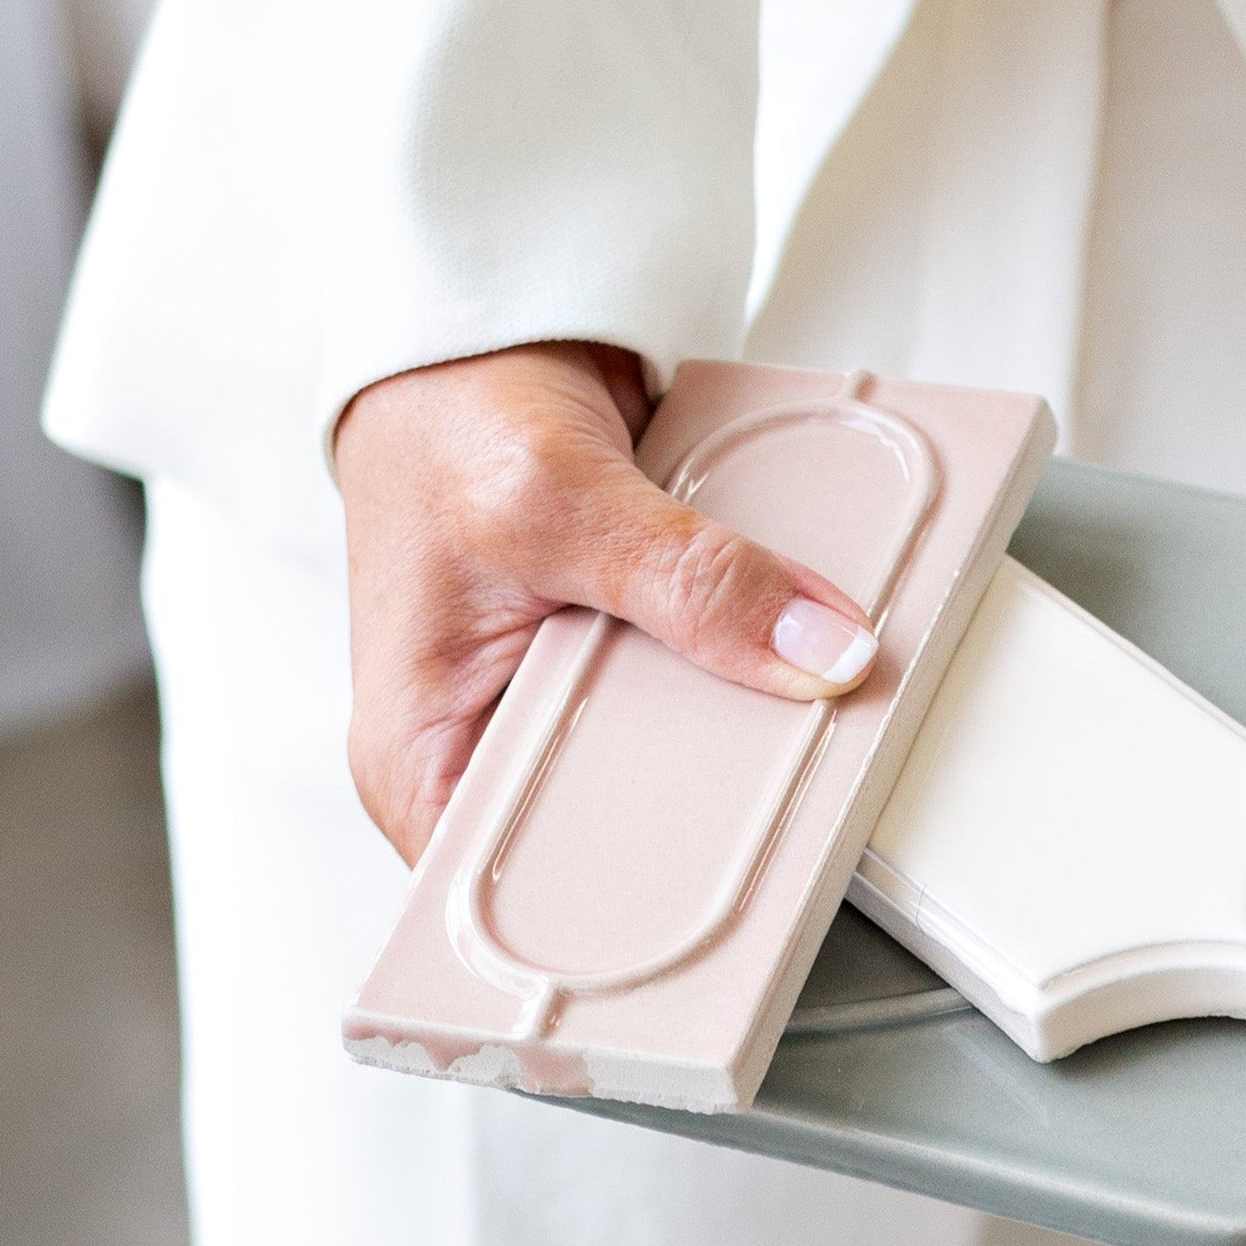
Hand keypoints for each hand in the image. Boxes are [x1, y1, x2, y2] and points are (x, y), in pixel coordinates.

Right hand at [334, 342, 879, 861]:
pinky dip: (753, 680)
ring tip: (824, 751)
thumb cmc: (446, 419)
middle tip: (800, 822)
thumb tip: (814, 651)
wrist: (485, 334)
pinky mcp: (625, 662)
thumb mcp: (558, 498)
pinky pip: (705, 697)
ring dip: (747, 746)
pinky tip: (809, 682)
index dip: (614, 911)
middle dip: (707, 825)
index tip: (718, 907)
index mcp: (422, 761)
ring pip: (677, 767)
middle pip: (614, 840)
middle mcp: (488, 752)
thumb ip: (687, 582)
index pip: (516, 890)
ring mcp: (563, 709)